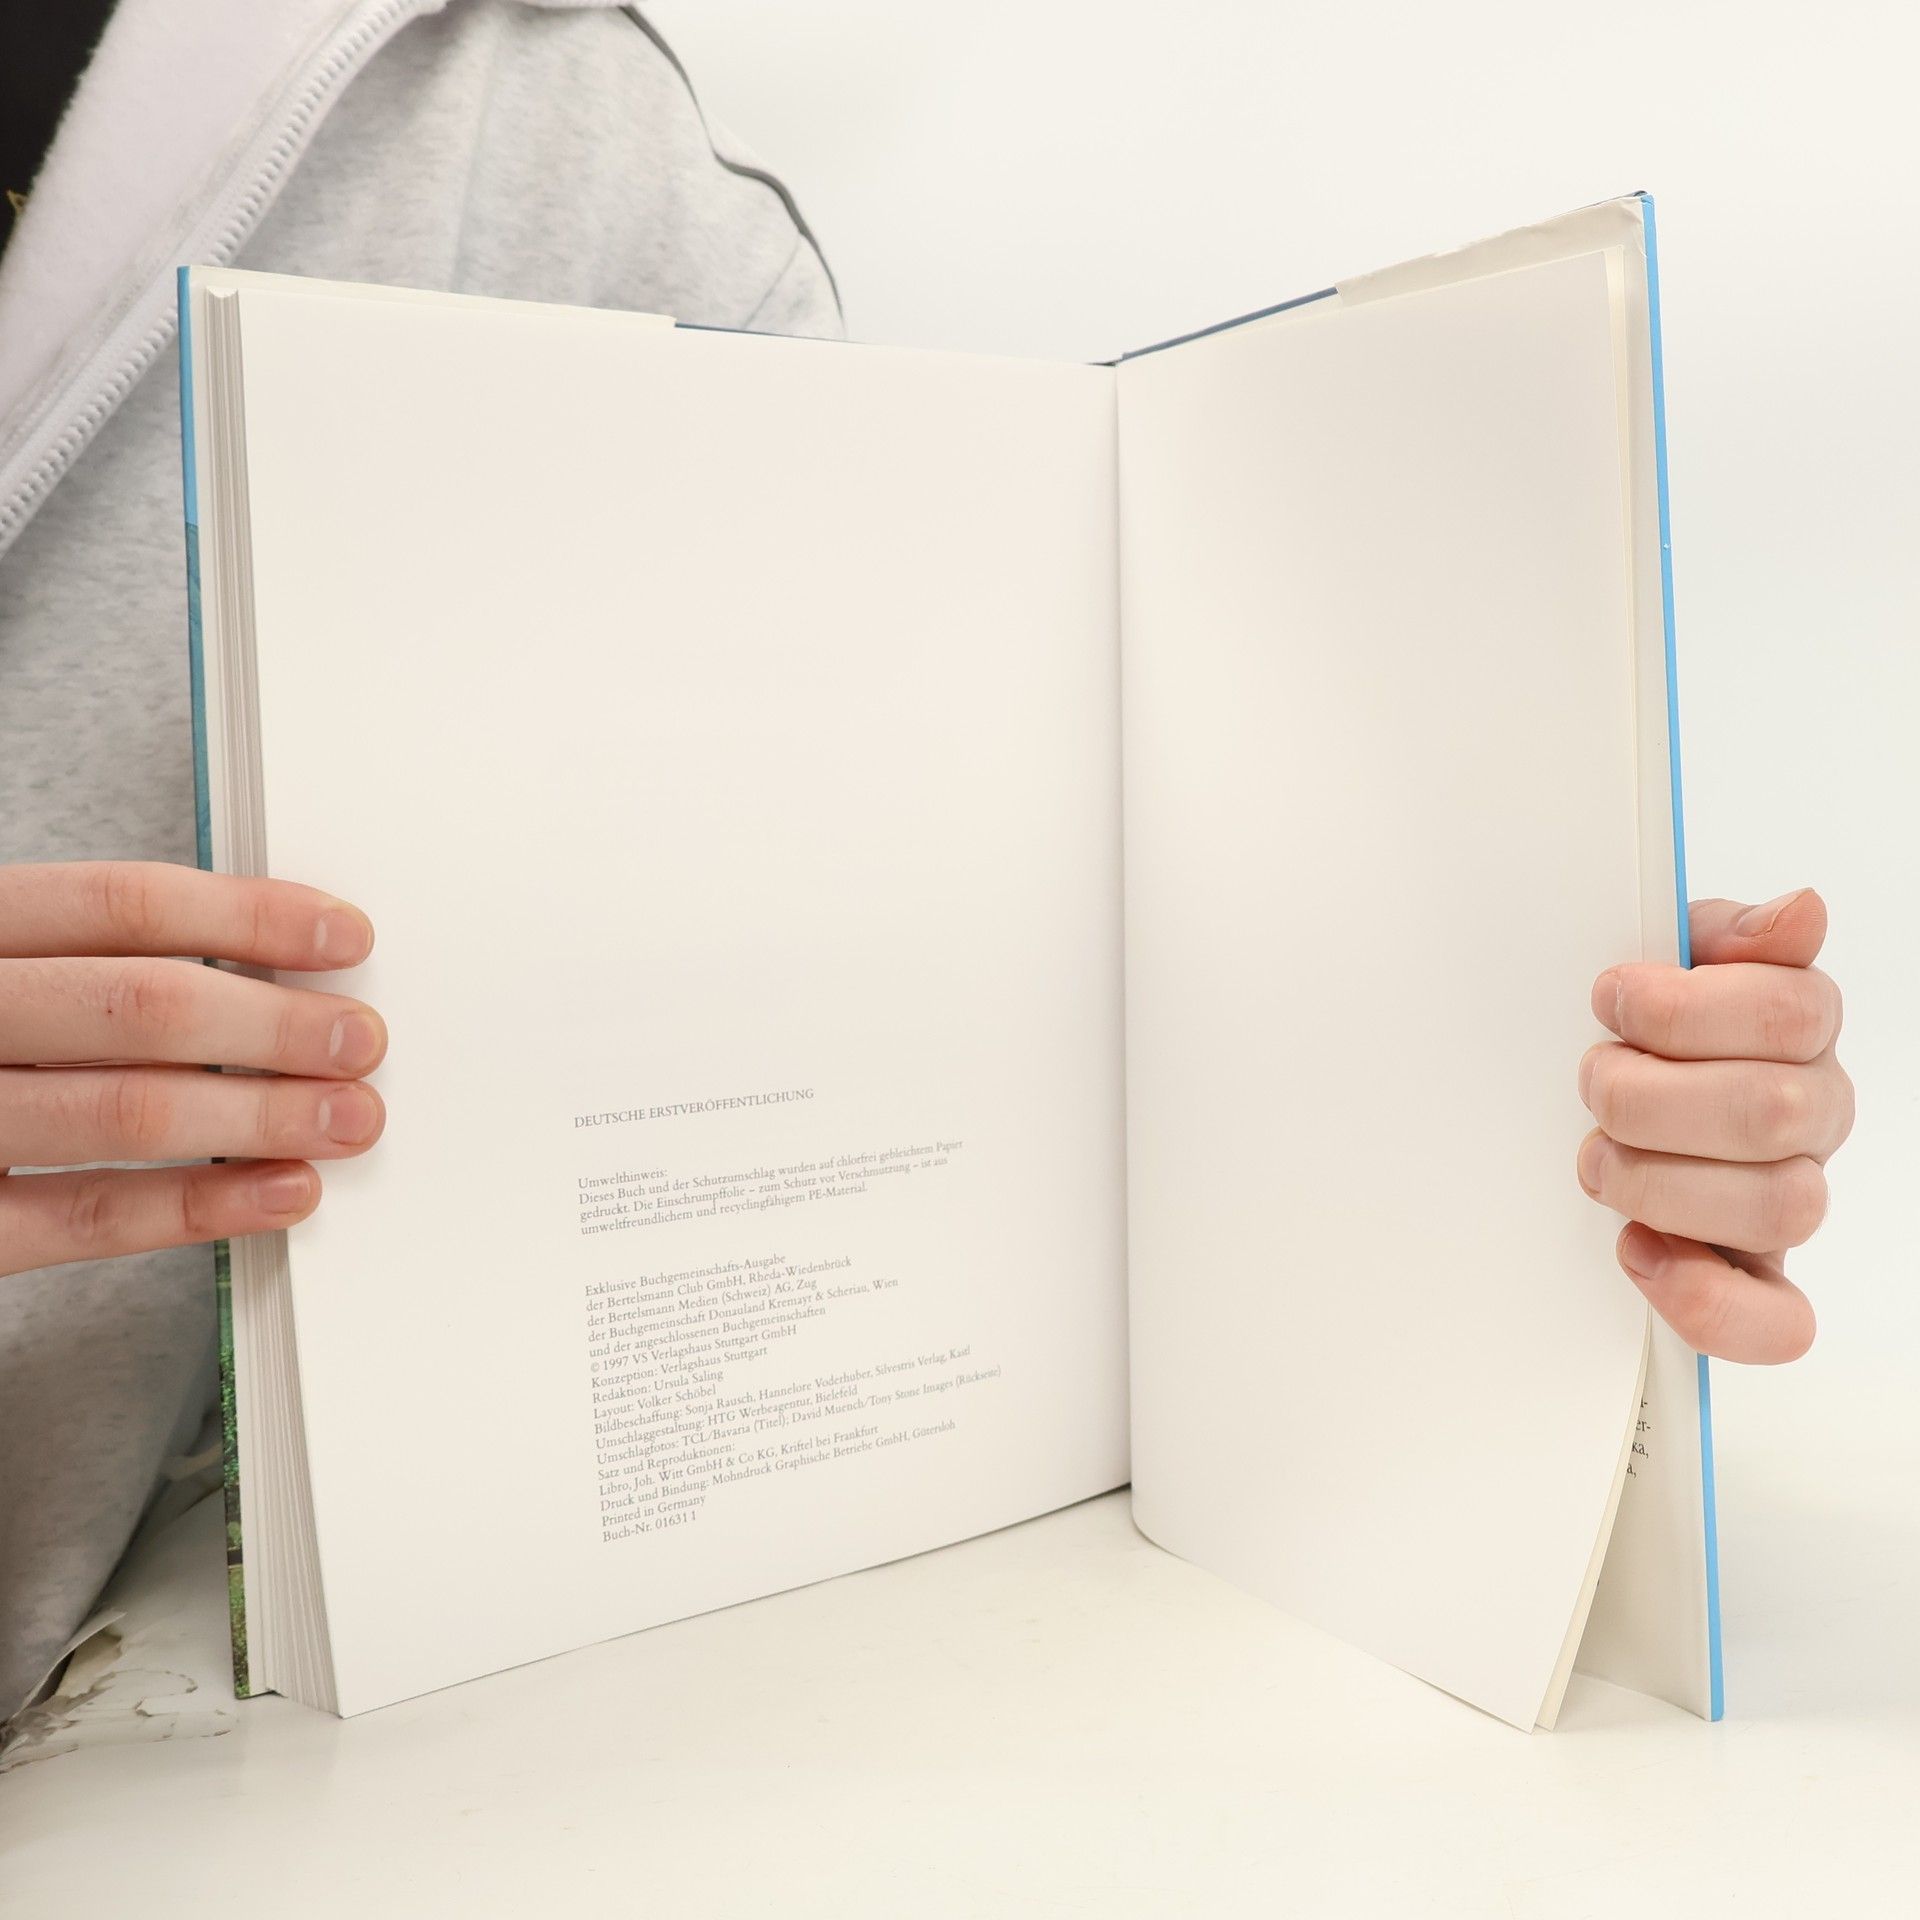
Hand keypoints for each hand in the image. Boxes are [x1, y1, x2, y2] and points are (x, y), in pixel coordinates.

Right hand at [0, 862, 386, 1278]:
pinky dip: (199, 1208)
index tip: (344, 936)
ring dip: (261, 1117)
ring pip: (124, 1111)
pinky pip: (83, 1218)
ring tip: (349, 1118)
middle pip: (138, 1006)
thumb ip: (83, 959)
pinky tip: (281, 1194)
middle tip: (361, 1040)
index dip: (248, 916)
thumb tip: (263, 967)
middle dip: (273, 1027)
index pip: (119, 903)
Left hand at [1577, 889, 1850, 1362]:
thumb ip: (1726, 934)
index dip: (1684, 1010)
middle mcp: (1810, 1114)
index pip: (1791, 1013)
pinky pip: (1776, 1323)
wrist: (1609, 1087)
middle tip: (1594, 1081)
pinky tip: (1640, 1250)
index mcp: (1798, 1027)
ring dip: (1660, 1182)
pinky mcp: (1753, 1275)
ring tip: (1600, 1157)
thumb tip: (1798, 914)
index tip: (1614, 1001)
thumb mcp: (1670, 952)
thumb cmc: (1642, 1023)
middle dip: (1651, 1095)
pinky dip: (1705, 1298)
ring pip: (1777, 1210)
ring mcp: (1786, 1196)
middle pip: (1774, 1112)